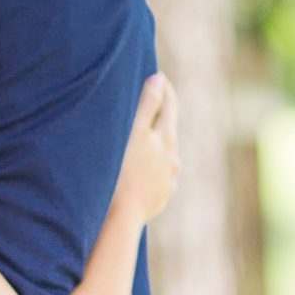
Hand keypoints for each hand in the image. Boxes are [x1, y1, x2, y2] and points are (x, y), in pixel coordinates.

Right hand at [114, 72, 180, 224]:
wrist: (121, 217)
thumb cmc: (123, 171)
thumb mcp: (135, 133)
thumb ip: (148, 105)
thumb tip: (159, 79)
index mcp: (167, 139)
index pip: (170, 107)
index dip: (164, 90)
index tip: (158, 77)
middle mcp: (173, 160)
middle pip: (167, 132)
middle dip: (159, 119)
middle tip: (149, 106)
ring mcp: (168, 181)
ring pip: (163, 157)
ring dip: (154, 147)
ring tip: (140, 143)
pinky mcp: (159, 198)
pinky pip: (156, 178)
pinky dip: (148, 170)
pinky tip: (137, 173)